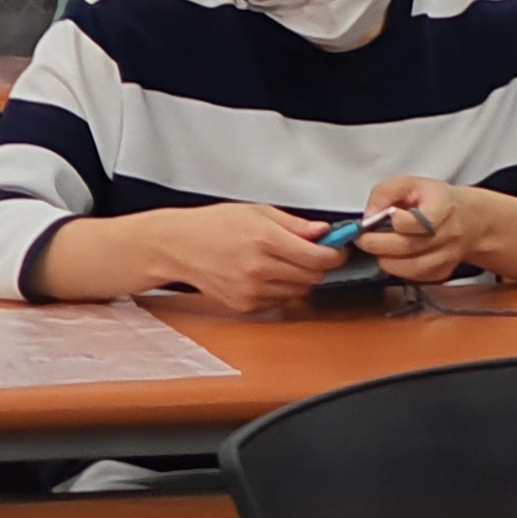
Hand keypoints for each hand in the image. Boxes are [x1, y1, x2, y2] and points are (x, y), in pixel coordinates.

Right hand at [143, 201, 338, 314]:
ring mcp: (252, 291)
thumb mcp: (257, 212)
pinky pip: (280, 300)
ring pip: (300, 290)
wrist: (179, 247)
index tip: (337, 248)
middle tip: (314, 252)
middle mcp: (259, 269)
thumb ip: (295, 224)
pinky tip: (269, 273)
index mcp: (265, 240)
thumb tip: (323, 232)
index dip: (335, 253)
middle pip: (313, 276)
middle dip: (320, 265)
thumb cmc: (214, 225)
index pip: (318, 257)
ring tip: (286, 260)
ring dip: (302, 277)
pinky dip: (283, 288)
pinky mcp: (246, 305)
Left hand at [347, 178, 479, 285]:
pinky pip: (415, 277)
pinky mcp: (443, 272)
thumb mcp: (410, 183)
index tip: (380, 217)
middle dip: (378, 244)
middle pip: (409, 247)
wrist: (469, 220)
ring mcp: (447, 257)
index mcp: (443, 207)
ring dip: (386, 259)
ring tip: (378, 248)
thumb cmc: (435, 200)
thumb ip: (385, 193)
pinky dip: (398, 269)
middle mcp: (449, 235)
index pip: (419, 221)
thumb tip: (368, 216)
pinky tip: (394, 256)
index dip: (397, 221)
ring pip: (410, 267)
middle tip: (362, 239)